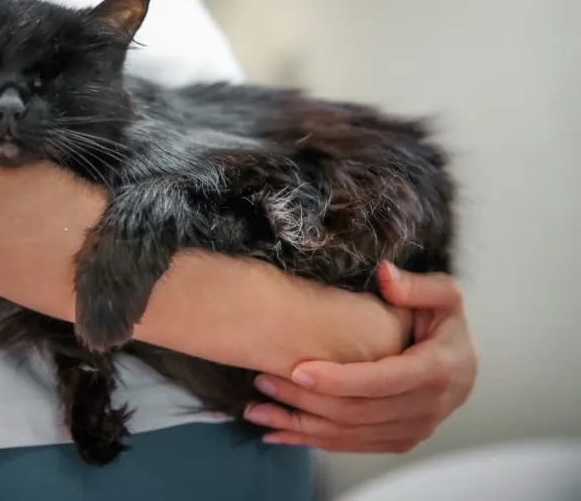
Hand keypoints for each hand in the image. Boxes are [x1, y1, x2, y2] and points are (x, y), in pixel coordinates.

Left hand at [243, 261, 477, 452]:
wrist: (465, 365)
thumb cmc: (446, 323)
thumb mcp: (444, 295)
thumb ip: (417, 285)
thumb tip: (385, 274)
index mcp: (436, 370)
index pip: (381, 381)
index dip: (338, 379)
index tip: (297, 369)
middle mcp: (427, 408)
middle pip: (357, 412)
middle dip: (306, 399)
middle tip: (263, 381)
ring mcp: (413, 430)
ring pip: (349, 435)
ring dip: (300, 424)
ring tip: (256, 409)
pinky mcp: (398, 441)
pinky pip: (351, 446)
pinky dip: (311, 440)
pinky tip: (277, 432)